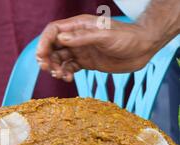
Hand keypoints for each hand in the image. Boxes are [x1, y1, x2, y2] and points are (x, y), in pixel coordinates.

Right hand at [36, 14, 159, 81]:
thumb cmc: (127, 38)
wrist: (143, 49)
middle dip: (46, 57)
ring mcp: (80, 50)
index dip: (44, 42)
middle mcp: (76, 38)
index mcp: (79, 26)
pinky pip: (68, 68)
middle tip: (47, 68)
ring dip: (55, 68)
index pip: (54, 31)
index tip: (41, 56)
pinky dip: (65, 74)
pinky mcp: (85, 62)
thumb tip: (60, 39)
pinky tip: (68, 79)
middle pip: (52, 46)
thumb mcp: (105, 36)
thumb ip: (83, 38)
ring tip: (59, 75)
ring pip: (59, 58)